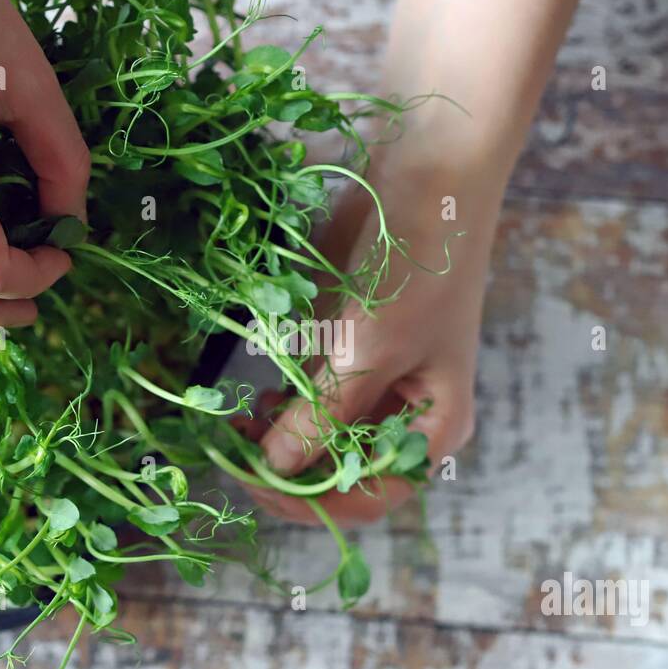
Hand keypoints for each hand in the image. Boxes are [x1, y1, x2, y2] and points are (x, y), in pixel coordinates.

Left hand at [245, 151, 502, 525]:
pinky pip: (313, 391)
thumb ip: (322, 416)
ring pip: (321, 433)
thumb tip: (276, 468)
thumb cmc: (415, 266)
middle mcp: (408, 412)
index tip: (254, 481)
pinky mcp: (351, 344)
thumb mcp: (368, 349)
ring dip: (279, 436)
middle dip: (288, 467)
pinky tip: (256, 392)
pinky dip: (283, 399)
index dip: (311, 500)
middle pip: (342, 470)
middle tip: (232, 448)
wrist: (431, 168)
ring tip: (238, 420)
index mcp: (435, 426)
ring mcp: (378, 378)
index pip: (370, 497)